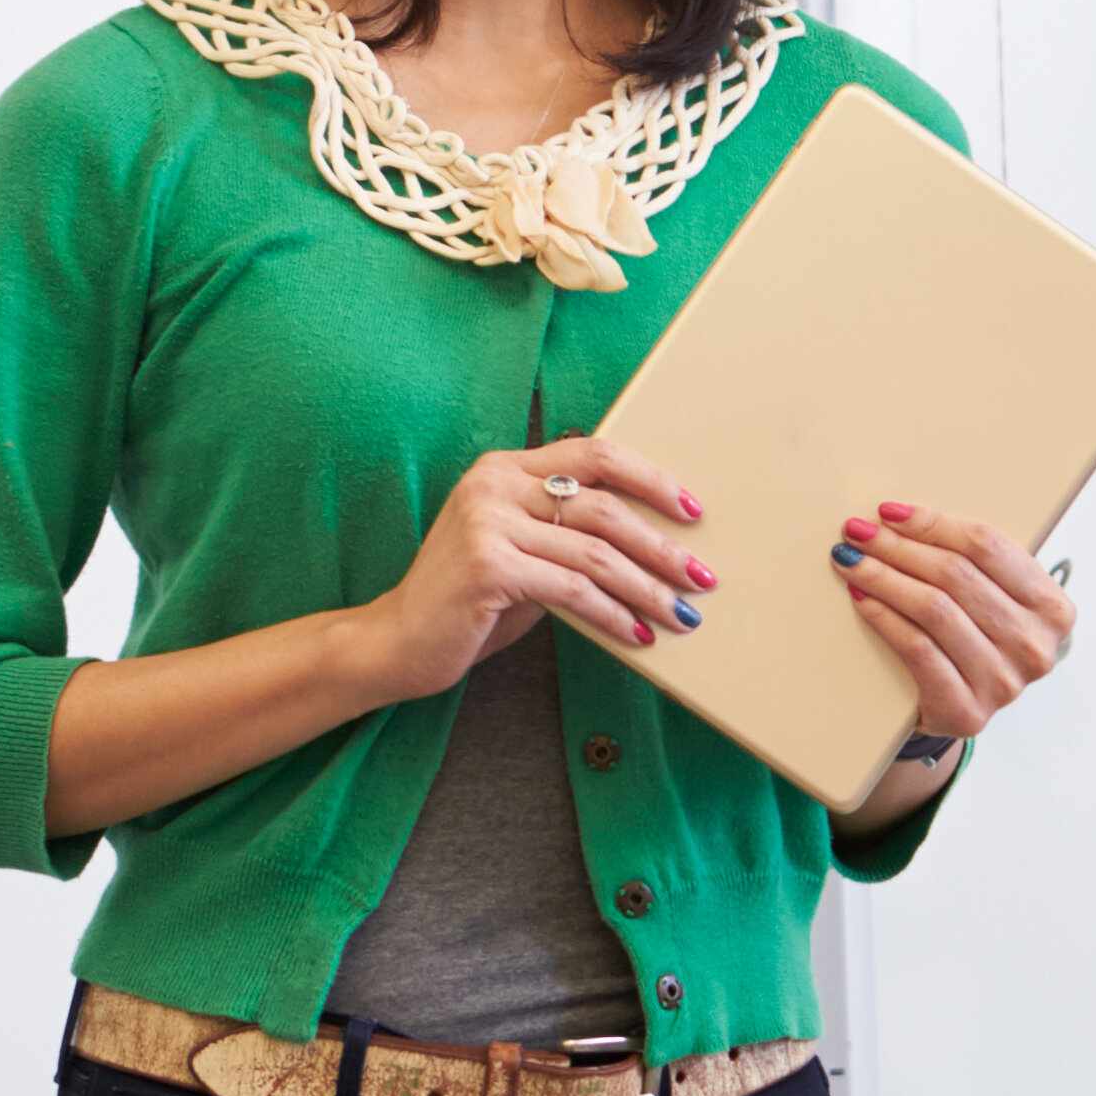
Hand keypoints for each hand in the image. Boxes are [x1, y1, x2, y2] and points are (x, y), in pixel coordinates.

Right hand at [353, 434, 714, 700]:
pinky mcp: (487, 566)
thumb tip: (650, 547)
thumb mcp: (519, 552)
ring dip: (647, 588)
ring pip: (595, 552)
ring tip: (680, 615)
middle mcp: (494, 484)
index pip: (594, 453)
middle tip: (700, 576)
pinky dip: (613, 615)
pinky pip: (573, 590)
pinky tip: (636, 635)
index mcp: (504, 469)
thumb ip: (566, 536)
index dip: (650, 479)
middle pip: (603, 504)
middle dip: (661, 544)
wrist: (395, 642)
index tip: (691, 510)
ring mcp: (487, 523)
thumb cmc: (467, 602)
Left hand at [830, 501, 1073, 745]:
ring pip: (934, 608)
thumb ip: (971, 562)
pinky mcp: (967, 710)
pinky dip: (884, 616)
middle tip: (861, 533)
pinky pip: (917, 648)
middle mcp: (1034, 646)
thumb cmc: (977, 641)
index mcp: (1052, 608)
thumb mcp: (994, 598)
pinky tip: (862, 598)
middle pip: (956, 575)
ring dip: (884, 577)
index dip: (933, 524)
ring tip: (853, 560)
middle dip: (900, 547)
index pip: (988, 547)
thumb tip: (901, 518)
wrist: (965, 709)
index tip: (891, 513)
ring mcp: (1003, 682)